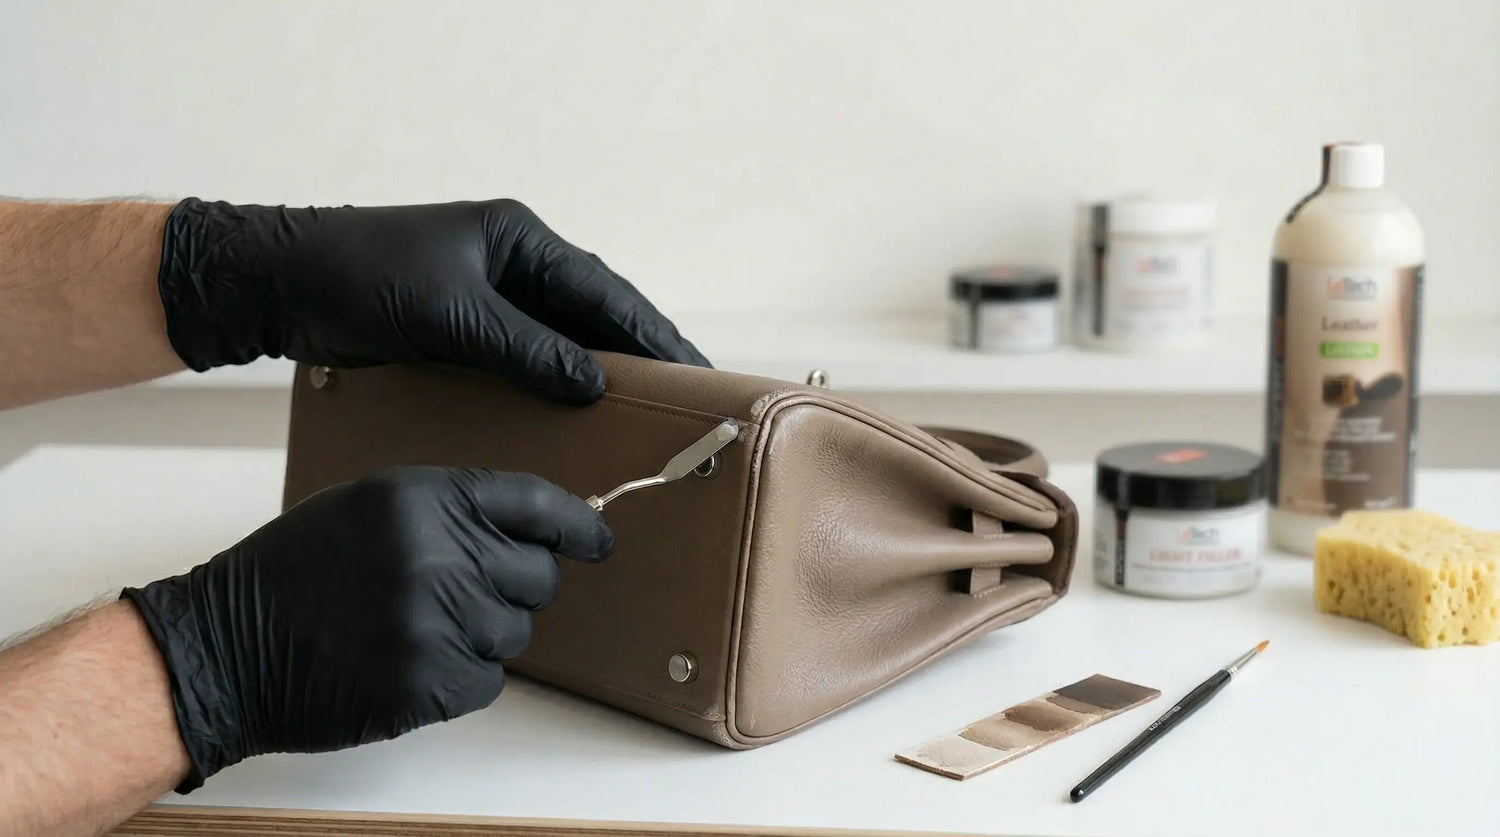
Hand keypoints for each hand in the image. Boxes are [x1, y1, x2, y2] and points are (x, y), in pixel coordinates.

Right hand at [120, 467, 610, 790]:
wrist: (224, 649)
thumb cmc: (293, 575)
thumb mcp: (367, 508)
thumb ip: (449, 510)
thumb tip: (531, 531)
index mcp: (421, 499)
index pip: (533, 503)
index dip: (576, 524)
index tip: (598, 539)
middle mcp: (437, 555)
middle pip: (538, 576)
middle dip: (514, 589)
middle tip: (462, 595)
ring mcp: (436, 622)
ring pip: (515, 632)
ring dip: (480, 635)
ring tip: (412, 628)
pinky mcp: (430, 682)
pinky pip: (490, 681)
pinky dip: (460, 679)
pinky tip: (407, 663)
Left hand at [156, 198, 709, 403]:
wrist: (278, 284)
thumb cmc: (360, 278)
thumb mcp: (452, 313)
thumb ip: (526, 347)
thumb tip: (593, 384)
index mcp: (521, 240)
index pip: (607, 293)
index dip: (655, 335)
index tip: (698, 372)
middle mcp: (513, 263)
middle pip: (593, 316)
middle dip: (638, 358)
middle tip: (685, 402)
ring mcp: (488, 295)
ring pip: (561, 341)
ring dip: (596, 376)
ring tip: (641, 419)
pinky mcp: (461, 328)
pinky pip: (524, 359)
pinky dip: (551, 386)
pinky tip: (571, 419)